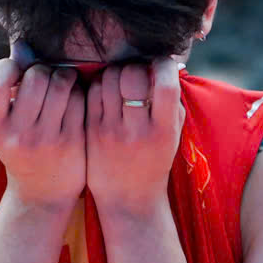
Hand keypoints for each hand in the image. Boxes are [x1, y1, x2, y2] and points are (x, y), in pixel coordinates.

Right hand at [0, 58, 85, 209]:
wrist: (42, 193)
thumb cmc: (22, 146)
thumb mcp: (5, 123)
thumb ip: (10, 85)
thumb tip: (21, 44)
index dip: (9, 67)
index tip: (17, 73)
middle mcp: (17, 134)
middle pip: (35, 76)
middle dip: (43, 71)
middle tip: (45, 80)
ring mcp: (46, 138)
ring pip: (60, 82)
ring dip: (64, 77)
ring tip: (62, 85)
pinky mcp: (72, 140)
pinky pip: (79, 98)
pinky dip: (77, 94)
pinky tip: (73, 103)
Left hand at [83, 57, 184, 217]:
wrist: (128, 200)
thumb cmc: (154, 162)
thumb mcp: (172, 137)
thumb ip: (172, 104)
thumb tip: (166, 67)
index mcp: (163, 131)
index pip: (166, 85)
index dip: (164, 65)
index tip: (162, 63)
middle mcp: (137, 131)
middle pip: (133, 75)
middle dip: (137, 66)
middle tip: (138, 72)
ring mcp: (110, 131)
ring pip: (109, 79)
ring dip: (117, 72)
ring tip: (121, 80)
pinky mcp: (90, 132)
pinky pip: (92, 92)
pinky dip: (101, 85)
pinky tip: (107, 93)